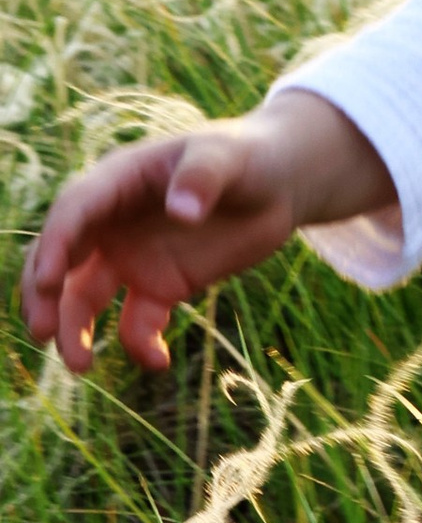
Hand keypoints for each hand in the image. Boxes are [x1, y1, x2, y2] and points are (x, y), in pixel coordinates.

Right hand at [18, 93, 394, 376]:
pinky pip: (136, 322)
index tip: (49, 282)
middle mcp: (112, 223)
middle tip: (42, 332)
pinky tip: (159, 361)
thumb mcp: (227, 158)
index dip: (56, 245)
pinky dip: (139, 343)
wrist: (279, 183)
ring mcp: (132, 258)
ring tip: (81, 366)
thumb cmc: (246, 157)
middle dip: (45, 296)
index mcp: (117, 181)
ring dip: (75, 331)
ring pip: (85, 298)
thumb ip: (203, 178)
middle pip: (62, 260)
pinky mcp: (160, 287)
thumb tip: (182, 211)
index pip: (73, 212)